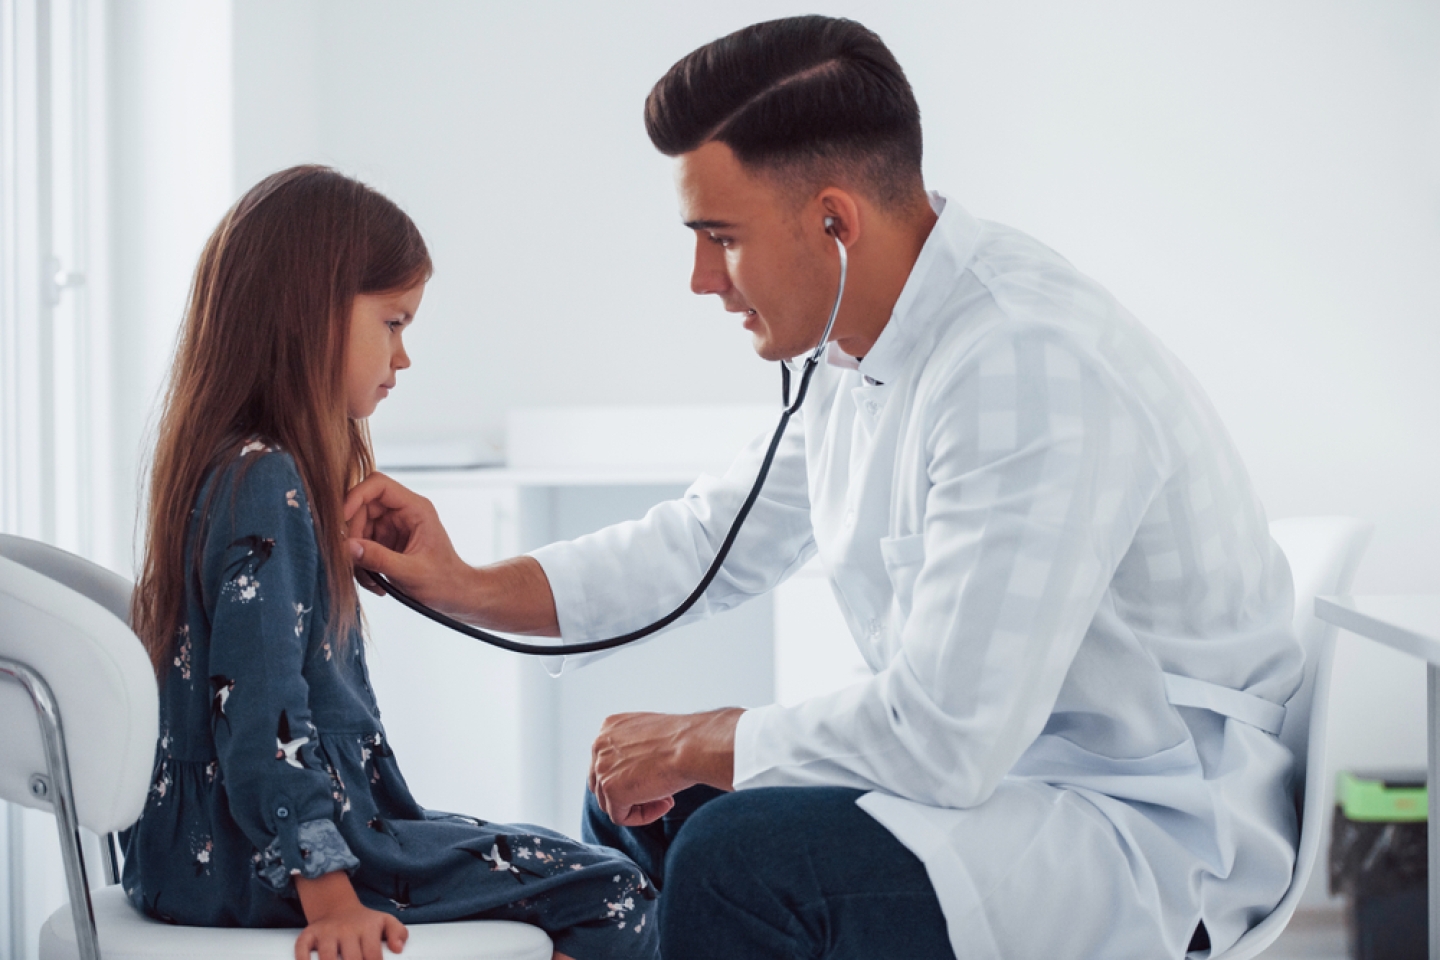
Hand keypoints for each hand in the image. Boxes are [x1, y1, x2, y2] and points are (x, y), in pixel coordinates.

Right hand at [294, 872, 406, 959]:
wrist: (337, 908)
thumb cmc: (364, 923)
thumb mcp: (385, 921)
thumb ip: (398, 932)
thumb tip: (398, 948)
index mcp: (367, 928)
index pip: (373, 955)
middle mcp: (346, 930)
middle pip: (352, 959)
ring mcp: (327, 932)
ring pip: (327, 956)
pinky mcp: (309, 933)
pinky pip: (302, 947)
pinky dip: (303, 958)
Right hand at [343, 472, 468, 611]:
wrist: (454, 595)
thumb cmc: (444, 581)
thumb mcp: (411, 572)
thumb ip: (379, 558)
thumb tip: (347, 547)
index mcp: (416, 508)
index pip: (379, 485)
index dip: (356, 496)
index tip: (342, 519)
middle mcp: (404, 512)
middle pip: (362, 508)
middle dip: (354, 535)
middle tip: (355, 561)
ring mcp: (394, 526)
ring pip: (358, 529)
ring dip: (357, 555)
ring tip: (371, 579)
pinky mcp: (387, 541)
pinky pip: (362, 545)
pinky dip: (362, 565)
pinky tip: (376, 582)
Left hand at [588, 708, 742, 826]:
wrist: (694, 745)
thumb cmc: (684, 739)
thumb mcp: (651, 735)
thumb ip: (634, 750)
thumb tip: (633, 773)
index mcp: (609, 727)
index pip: (607, 762)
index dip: (629, 777)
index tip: (654, 777)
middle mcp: (599, 744)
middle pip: (603, 784)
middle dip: (630, 793)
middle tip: (660, 792)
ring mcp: (602, 768)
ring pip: (610, 802)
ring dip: (638, 805)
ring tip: (666, 798)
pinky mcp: (612, 790)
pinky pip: (621, 817)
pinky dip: (642, 817)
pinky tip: (666, 803)